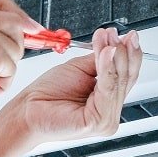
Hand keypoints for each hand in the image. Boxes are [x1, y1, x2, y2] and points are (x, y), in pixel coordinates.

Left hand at [5, 27, 142, 144]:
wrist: (26, 111)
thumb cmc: (46, 95)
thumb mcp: (79, 69)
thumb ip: (100, 61)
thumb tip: (115, 44)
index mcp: (107, 101)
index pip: (127, 76)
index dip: (130, 54)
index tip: (129, 35)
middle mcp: (110, 113)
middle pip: (127, 78)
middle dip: (123, 52)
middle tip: (118, 34)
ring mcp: (106, 120)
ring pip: (119, 82)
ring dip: (115, 57)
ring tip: (110, 39)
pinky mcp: (99, 122)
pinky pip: (108, 90)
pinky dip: (107, 69)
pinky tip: (106, 53)